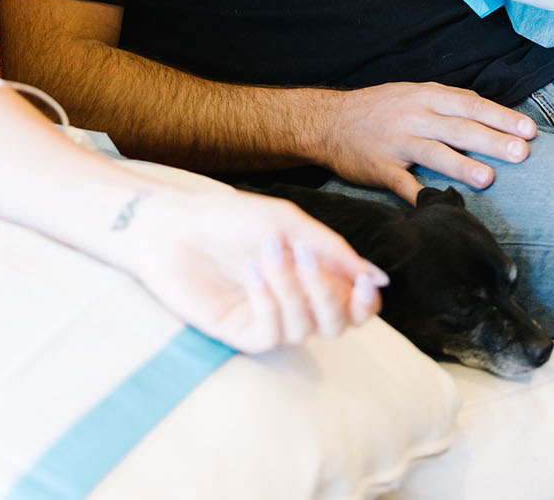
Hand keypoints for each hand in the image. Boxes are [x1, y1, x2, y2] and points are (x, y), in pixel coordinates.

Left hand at [120, 181, 387, 353]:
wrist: (175, 228)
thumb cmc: (230, 219)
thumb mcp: (288, 222)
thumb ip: (333, 250)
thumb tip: (378, 277)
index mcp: (316, 272)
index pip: (358, 304)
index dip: (367, 300)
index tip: (363, 281)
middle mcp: (298, 300)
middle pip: (340, 323)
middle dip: (328, 291)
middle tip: (302, 255)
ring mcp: (272, 319)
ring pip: (307, 327)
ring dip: (291, 287)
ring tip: (267, 252)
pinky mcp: (243, 333)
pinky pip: (273, 333)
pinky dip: (268, 301)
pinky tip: (251, 274)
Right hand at [312, 82, 536, 202]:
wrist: (329, 121)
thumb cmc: (380, 107)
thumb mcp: (414, 93)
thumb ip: (448, 102)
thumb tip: (488, 111)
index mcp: (427, 96)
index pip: (471, 104)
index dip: (501, 117)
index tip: (529, 129)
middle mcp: (414, 116)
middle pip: (459, 128)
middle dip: (493, 140)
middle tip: (523, 153)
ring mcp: (397, 143)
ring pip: (434, 153)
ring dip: (462, 166)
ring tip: (488, 179)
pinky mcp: (379, 168)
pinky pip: (402, 183)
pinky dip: (419, 195)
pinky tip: (438, 206)